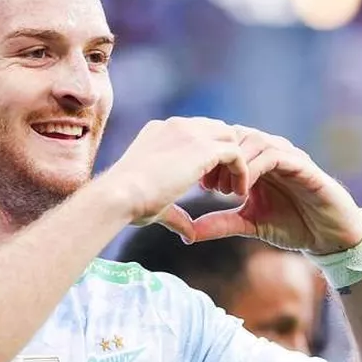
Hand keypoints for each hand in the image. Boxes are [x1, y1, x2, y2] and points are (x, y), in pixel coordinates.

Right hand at [100, 117, 249, 241]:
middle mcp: (175, 126)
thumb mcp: (157, 204)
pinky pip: (235, 152)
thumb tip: (189, 235)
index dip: (204, 157)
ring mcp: (189, 133)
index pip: (194, 132)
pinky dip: (242, 171)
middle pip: (214, 129)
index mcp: (159, 132)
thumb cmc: (128, 203)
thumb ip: (177, 214)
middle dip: (222, 156)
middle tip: (221, 188)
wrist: (120, 196)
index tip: (205, 184)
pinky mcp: (203, 147)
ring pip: (228, 137)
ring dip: (234, 162)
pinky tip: (239, 193)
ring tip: (232, 190)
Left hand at [190, 127, 361, 253]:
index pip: (227, 144)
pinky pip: (275, 156)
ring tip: (224, 190)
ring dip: (235, 163)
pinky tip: (243, 190)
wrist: (329, 236)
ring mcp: (289, 156)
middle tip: (205, 186)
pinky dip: (255, 168)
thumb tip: (188, 233)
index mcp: (257, 161)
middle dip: (218, 158)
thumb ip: (221, 223)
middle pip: (237, 136)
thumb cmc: (292, 225)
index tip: (195, 184)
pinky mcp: (304, 166)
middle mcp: (272, 152)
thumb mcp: (249, 225)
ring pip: (254, 140)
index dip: (209, 159)